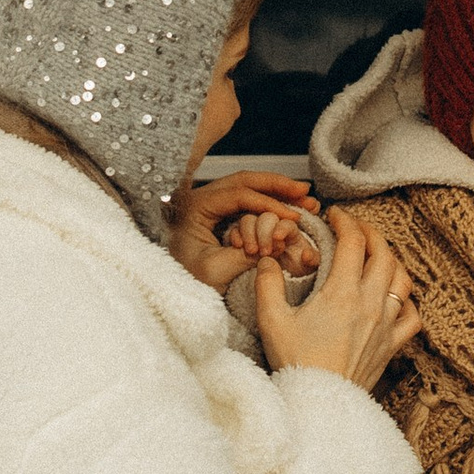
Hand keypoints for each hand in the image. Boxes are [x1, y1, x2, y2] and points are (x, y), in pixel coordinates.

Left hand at [168, 171, 321, 293]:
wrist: (170, 292)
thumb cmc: (187, 282)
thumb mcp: (216, 270)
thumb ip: (246, 254)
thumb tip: (278, 242)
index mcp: (194, 206)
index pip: (238, 194)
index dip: (269, 203)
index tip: (292, 216)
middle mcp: (201, 198)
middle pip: (244, 180)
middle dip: (277, 184)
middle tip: (304, 190)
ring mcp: (210, 204)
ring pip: (248, 187)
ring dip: (276, 191)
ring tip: (303, 197)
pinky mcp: (218, 214)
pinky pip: (247, 201)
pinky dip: (269, 203)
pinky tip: (289, 206)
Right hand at [257, 216, 419, 393]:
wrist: (319, 404)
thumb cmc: (296, 364)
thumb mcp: (272, 320)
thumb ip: (267, 285)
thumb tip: (267, 260)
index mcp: (342, 293)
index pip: (353, 242)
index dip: (345, 221)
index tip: (334, 215)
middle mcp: (370, 305)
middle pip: (384, 253)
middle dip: (371, 233)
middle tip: (355, 228)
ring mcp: (385, 325)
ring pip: (402, 280)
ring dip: (391, 260)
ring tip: (376, 255)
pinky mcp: (391, 346)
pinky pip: (412, 316)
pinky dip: (407, 301)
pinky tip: (394, 298)